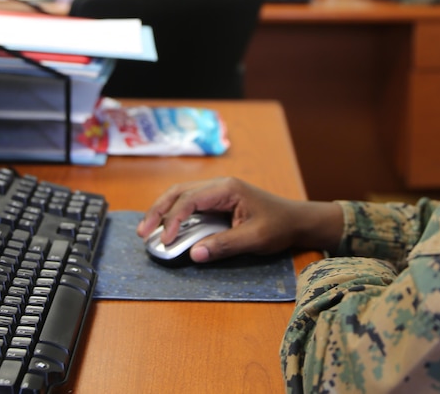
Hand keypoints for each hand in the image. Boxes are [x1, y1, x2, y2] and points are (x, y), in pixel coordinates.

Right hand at [136, 177, 342, 263]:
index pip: (190, 200)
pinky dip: (174, 213)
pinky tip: (165, 226)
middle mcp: (219, 185)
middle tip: (143, 232)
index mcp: (227, 189)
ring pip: (181, 194)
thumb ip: (224, 245)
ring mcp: (217, 191)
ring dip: (163, 210)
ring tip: (147, 229)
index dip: (173, 219)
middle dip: (158, 210)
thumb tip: (194, 254)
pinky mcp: (217, 200)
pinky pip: (190, 203)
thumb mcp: (254, 239)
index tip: (165, 239)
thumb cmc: (279, 226)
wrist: (296, 220)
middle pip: (179, 192)